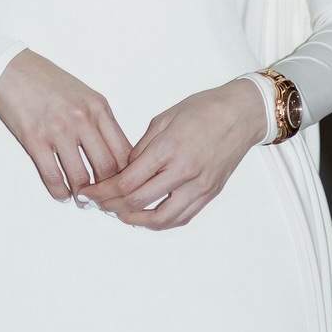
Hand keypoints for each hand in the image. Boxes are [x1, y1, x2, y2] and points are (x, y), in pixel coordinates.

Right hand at [0, 49, 132, 201]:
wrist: (11, 69)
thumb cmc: (48, 81)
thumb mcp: (85, 95)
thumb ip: (100, 121)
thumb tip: (114, 153)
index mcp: (99, 108)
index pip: (124, 150)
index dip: (127, 174)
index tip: (124, 185)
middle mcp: (82, 119)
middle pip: (107, 167)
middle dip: (108, 190)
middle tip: (106, 200)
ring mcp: (58, 130)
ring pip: (81, 177)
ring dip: (84, 196)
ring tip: (83, 201)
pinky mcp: (35, 139)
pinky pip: (53, 176)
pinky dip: (60, 192)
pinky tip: (62, 195)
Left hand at [81, 77, 267, 229]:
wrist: (242, 113)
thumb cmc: (205, 109)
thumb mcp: (163, 119)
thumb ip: (141, 148)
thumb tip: (123, 170)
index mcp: (168, 149)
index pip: (126, 182)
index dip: (103, 191)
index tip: (90, 192)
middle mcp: (183, 171)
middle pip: (137, 202)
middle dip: (111, 205)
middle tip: (97, 203)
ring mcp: (198, 186)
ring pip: (160, 218)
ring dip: (134, 219)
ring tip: (119, 213)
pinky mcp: (209, 193)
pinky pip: (181, 218)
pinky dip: (160, 222)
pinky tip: (146, 217)